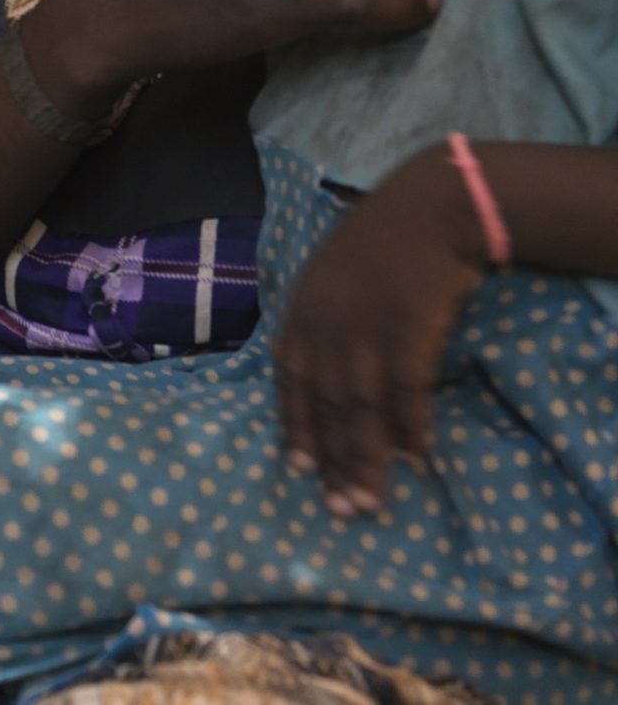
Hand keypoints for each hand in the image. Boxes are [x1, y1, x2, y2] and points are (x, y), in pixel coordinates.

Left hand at [274, 146, 486, 517]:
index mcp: (301, 312)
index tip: (298, 469)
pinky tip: (415, 453)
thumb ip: (318, 323)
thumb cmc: (378, 242)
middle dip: (331, 459)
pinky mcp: (408, 325)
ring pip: (360, 405)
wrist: (427, 206)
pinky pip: (406, 387)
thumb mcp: (327, 278)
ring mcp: (365, 325)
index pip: (288, 380)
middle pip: (324, 403)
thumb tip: (318, 373)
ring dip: (366, 457)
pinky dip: (409, 423)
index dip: (294, 426)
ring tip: (369, 501)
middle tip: (339, 509)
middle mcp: (325, 324)